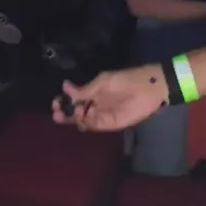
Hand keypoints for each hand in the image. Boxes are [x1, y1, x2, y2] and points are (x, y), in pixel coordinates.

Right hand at [51, 66, 166, 131]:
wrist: (149, 88)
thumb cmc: (127, 80)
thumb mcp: (103, 81)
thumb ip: (84, 89)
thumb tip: (64, 86)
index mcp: (92, 93)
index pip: (73, 101)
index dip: (63, 102)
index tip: (55, 102)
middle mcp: (95, 105)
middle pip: (76, 114)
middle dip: (65, 114)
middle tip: (57, 113)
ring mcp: (102, 115)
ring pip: (83, 121)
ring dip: (76, 118)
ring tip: (76, 111)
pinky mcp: (111, 124)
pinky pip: (95, 125)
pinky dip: (88, 121)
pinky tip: (88, 113)